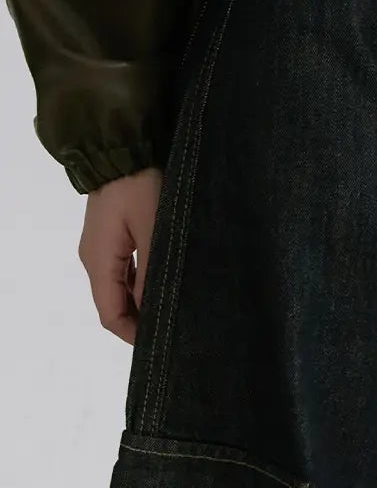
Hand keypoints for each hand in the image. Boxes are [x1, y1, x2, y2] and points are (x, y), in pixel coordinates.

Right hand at [80, 166, 162, 342]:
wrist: (122, 145)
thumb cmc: (140, 185)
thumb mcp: (153, 227)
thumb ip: (152, 270)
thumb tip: (154, 309)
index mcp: (99, 262)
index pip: (110, 314)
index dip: (132, 333)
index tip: (160, 342)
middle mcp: (93, 258)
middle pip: (112, 303)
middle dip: (138, 319)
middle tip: (172, 325)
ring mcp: (100, 245)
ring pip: (118, 286)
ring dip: (140, 299)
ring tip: (171, 306)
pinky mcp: (110, 233)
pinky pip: (122, 267)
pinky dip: (139, 280)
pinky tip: (161, 280)